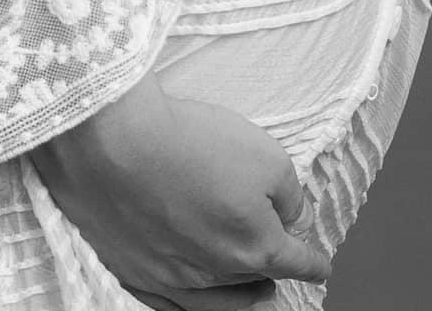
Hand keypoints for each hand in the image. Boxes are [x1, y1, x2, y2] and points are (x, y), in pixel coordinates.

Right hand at [31, 72, 326, 310]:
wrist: (110, 137)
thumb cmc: (188, 140)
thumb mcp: (266, 153)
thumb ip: (290, 192)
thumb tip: (289, 215)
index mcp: (255, 250)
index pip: (296, 263)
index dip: (313, 261)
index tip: (320, 264)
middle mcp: (215, 275)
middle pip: (255, 284)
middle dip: (271, 275)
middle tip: (278, 270)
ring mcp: (170, 279)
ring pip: (216, 304)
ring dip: (239, 299)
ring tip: (253, 296)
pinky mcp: (130, 270)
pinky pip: (168, 305)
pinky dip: (189, 305)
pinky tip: (192, 299)